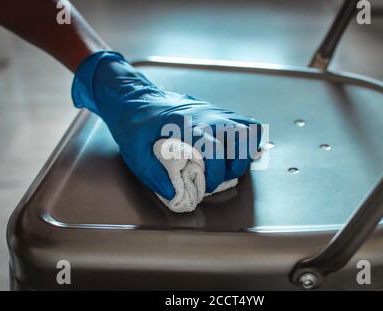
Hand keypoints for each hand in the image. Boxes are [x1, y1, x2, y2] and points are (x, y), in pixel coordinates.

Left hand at [72, 52, 261, 199]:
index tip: (207, 185)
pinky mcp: (217, 112)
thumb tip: (175, 193)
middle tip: (219, 177)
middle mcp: (207, 116)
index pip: (215, 152)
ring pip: (247, 130)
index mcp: (187, 126)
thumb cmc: (135, 125)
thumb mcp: (137, 154)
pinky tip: (235, 151)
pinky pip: (244, 123)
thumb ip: (155, 175)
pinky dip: (247, 139)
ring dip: (244, 152)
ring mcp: (215, 112)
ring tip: (230, 165)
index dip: (215, 175)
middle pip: (240, 140)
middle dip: (234, 166)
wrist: (135, 99)